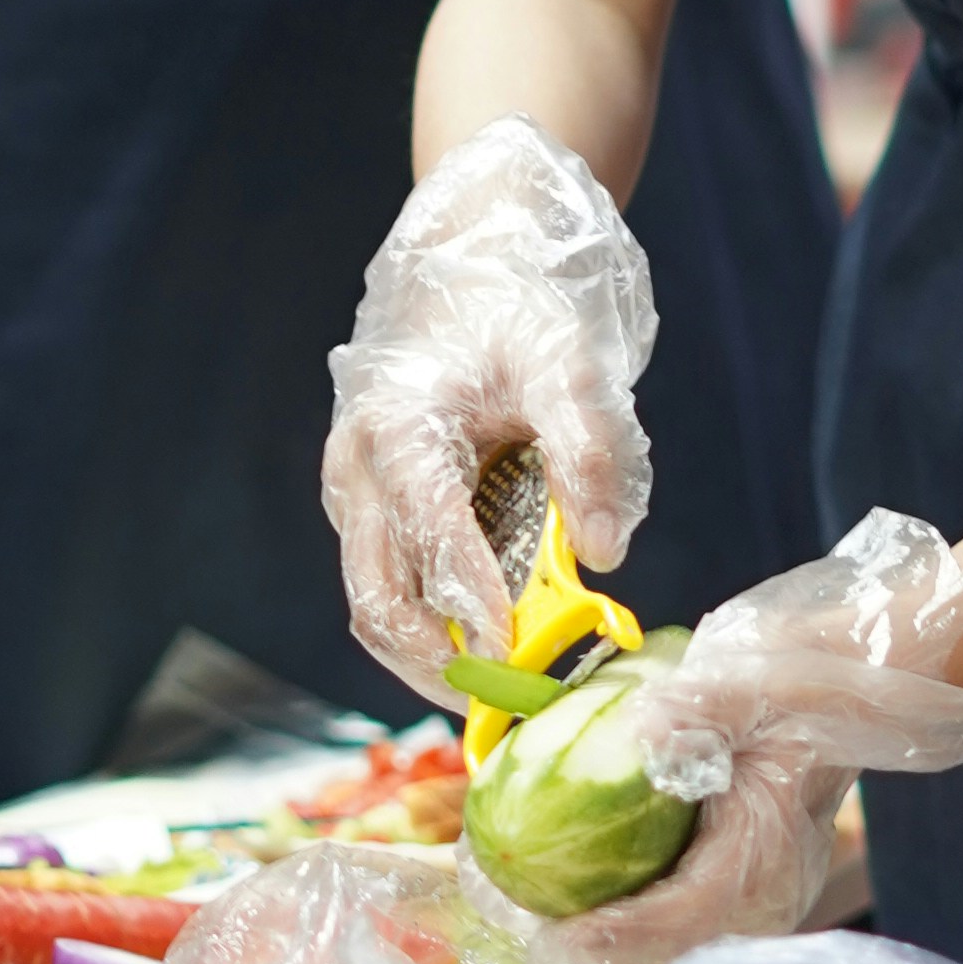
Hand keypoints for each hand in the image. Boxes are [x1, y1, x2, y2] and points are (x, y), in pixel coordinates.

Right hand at [320, 119, 657, 703]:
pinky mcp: (370, 509)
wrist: (468, 262)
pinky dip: (429, 629)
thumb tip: (607, 551)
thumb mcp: (568, 362)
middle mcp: (358, 467)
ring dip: (430, 658)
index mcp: (399, 426)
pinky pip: (386, 587)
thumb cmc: (518, 310)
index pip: (431, 531)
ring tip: (501, 694)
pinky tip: (488, 652)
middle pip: (377, 595)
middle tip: (509, 701)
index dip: (470, 599)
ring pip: (372, 603)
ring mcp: (356, 493)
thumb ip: (589, 450)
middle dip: (438, 661)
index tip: (515, 656)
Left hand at [527, 512, 962, 963]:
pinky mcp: (737, 893)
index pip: (678, 924)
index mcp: (762, 858)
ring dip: (589, 944)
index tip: (547, 937)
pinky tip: (556, 892)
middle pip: (657, 963)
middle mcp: (759, 902)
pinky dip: (612, 922)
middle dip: (581, 953)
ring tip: (515, 908)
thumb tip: (642, 730)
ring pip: (657, 957)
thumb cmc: (813, 678)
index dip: (609, 940)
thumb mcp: (754, 680)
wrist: (866, 680)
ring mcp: (751, 905)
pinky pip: (666, 930)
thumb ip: (699, 708)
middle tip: (506, 917)